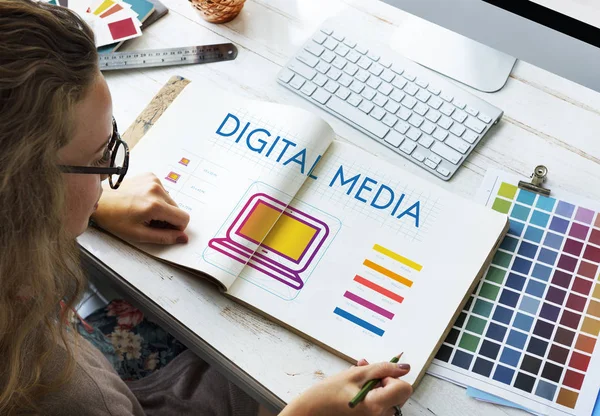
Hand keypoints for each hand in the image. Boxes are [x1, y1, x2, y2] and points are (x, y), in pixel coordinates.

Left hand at [91, 173, 189, 244]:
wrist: (100, 201)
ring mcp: (154, 180)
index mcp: (155, 205)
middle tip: (150, 221)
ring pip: (170, 200)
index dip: (177, 228)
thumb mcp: (139, 234)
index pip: (183, 218)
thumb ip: (164, 237)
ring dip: (162, 208)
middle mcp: (157, 189)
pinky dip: (156, 198)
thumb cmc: (114, 218)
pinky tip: (142, 201)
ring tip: (144, 211)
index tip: (164, 229)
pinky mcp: (150, 176)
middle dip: (167, 218)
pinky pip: (163, 191)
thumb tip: (183, 238)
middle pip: (177, 209)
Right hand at [281, 357, 411, 415]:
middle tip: (365, 372)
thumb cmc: (328, 394)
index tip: (376, 375)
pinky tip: (358, 388)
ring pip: (389, 397)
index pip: (404, 388)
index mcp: (376, 405)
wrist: (312, 412)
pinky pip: (381, 404)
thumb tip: (404, 367)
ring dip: (377, 384)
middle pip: (399, 394)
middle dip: (385, 380)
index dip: (392, 377)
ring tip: (357, 378)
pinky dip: (373, 393)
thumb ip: (382, 369)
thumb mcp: (355, 374)